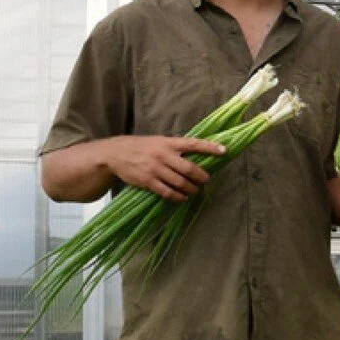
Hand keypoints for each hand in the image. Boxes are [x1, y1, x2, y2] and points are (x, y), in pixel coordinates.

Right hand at [104, 134, 225, 201]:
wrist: (115, 154)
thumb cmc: (141, 147)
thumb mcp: (158, 141)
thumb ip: (175, 147)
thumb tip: (197, 155)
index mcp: (168, 142)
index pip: (193, 143)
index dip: (210, 147)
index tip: (224, 150)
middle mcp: (163, 155)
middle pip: (189, 168)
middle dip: (201, 176)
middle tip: (206, 180)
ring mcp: (155, 169)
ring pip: (180, 182)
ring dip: (191, 189)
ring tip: (195, 190)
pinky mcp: (147, 181)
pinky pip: (167, 192)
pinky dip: (178, 197)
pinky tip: (183, 198)